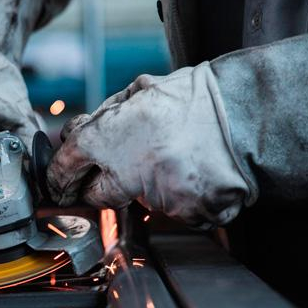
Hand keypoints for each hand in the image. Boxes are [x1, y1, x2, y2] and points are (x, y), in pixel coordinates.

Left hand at [47, 62, 254, 227]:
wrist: (248, 113)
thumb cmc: (194, 99)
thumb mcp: (138, 92)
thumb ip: (102, 118)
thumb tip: (74, 135)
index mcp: (109, 137)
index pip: (66, 166)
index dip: (59, 175)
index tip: (59, 183)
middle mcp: (129, 171)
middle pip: (97, 195)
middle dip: (103, 184)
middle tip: (125, 166)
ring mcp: (159, 198)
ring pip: (140, 202)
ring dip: (150, 186)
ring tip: (176, 157)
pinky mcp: (188, 215)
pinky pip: (175, 212)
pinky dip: (181, 197)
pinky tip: (194, 172)